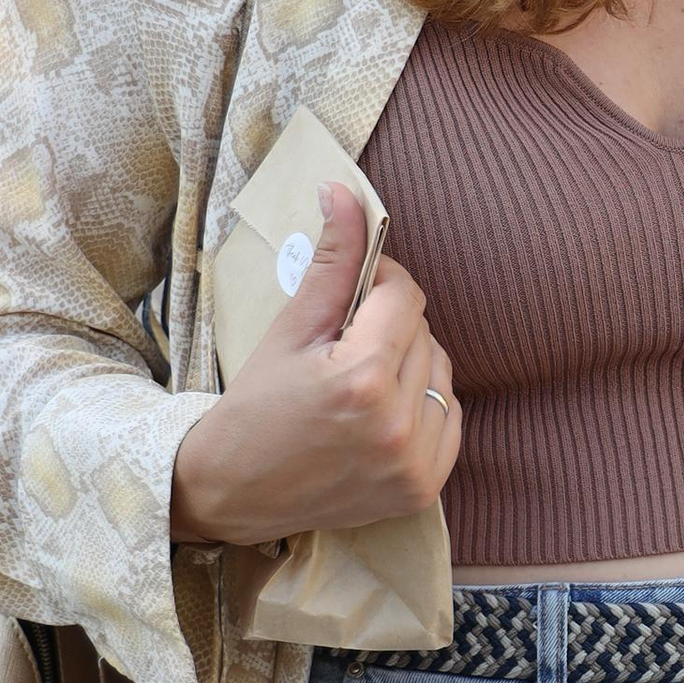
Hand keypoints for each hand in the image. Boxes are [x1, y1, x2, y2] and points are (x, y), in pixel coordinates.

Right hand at [171, 186, 462, 548]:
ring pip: (441, 372)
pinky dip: (424, 404)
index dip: (380, 282)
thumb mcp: (289, 329)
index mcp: (361, 379)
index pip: (405, 295)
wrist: (233, 491)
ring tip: (361, 377)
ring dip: (411, 362)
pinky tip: (382, 410)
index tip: (353, 291)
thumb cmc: (255, 405)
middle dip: (390, 324)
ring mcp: (414, 464)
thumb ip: (331, 261)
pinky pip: (450, 417)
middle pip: (424, 333)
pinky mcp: (423, 489)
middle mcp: (396, 425)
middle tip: (345, 341)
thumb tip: (346, 191)